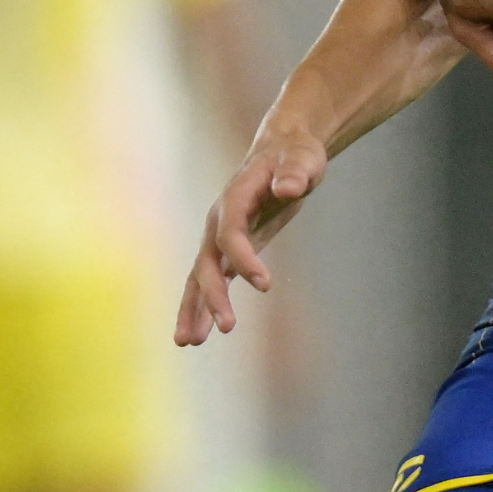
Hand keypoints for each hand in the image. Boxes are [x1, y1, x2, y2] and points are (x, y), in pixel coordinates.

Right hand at [175, 120, 328, 346]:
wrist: (282, 149)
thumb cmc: (295, 154)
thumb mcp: (303, 159)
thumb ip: (296, 173)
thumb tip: (289, 186)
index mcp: (235, 196)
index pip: (231, 232)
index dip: (243, 257)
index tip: (265, 284)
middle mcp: (219, 218)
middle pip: (208, 260)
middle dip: (213, 294)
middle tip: (228, 327)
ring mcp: (218, 235)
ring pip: (199, 275)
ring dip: (194, 307)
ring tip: (188, 342)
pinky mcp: (227, 250)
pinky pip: (210, 281)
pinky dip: (202, 306)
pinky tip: (198, 334)